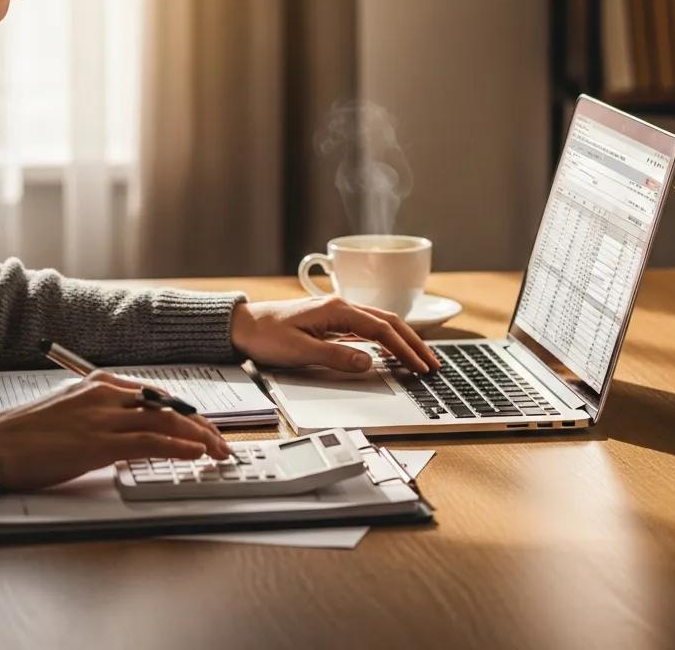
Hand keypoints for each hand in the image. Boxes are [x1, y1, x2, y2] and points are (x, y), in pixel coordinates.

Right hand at [0, 369, 231, 490]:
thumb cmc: (25, 434)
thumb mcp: (69, 413)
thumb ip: (100, 415)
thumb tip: (128, 431)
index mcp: (100, 384)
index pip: (157, 396)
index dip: (185, 413)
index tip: (202, 426)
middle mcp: (106, 394)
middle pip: (168, 405)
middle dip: (199, 424)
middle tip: (220, 440)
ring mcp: (103, 416)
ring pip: (165, 422)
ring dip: (198, 437)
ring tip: (217, 450)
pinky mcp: (97, 442)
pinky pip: (149, 442)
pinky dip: (177, 447)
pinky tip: (194, 454)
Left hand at [230, 295, 441, 373]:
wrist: (242, 326)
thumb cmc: (266, 336)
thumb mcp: (300, 351)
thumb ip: (336, 357)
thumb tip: (370, 362)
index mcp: (337, 310)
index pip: (382, 329)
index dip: (405, 349)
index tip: (421, 366)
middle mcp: (341, 307)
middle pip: (388, 322)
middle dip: (413, 343)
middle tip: (432, 364)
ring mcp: (337, 313)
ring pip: (380, 324)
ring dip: (402, 341)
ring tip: (420, 359)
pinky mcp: (331, 322)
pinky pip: (366, 329)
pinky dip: (385, 340)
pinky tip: (392, 352)